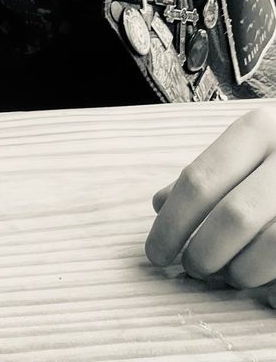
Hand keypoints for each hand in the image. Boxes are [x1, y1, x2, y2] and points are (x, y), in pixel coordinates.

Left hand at [145, 105, 275, 294]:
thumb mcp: (249, 146)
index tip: (155, 253)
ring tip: (230, 275)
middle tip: (193, 268)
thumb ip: (208, 174)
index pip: (200, 181)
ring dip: (241, 272)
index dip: (171, 225)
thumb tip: (160, 205)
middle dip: (204, 253)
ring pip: (272, 247)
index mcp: (260, 129)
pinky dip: (275, 289)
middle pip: (235, 218)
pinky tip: (264, 290)